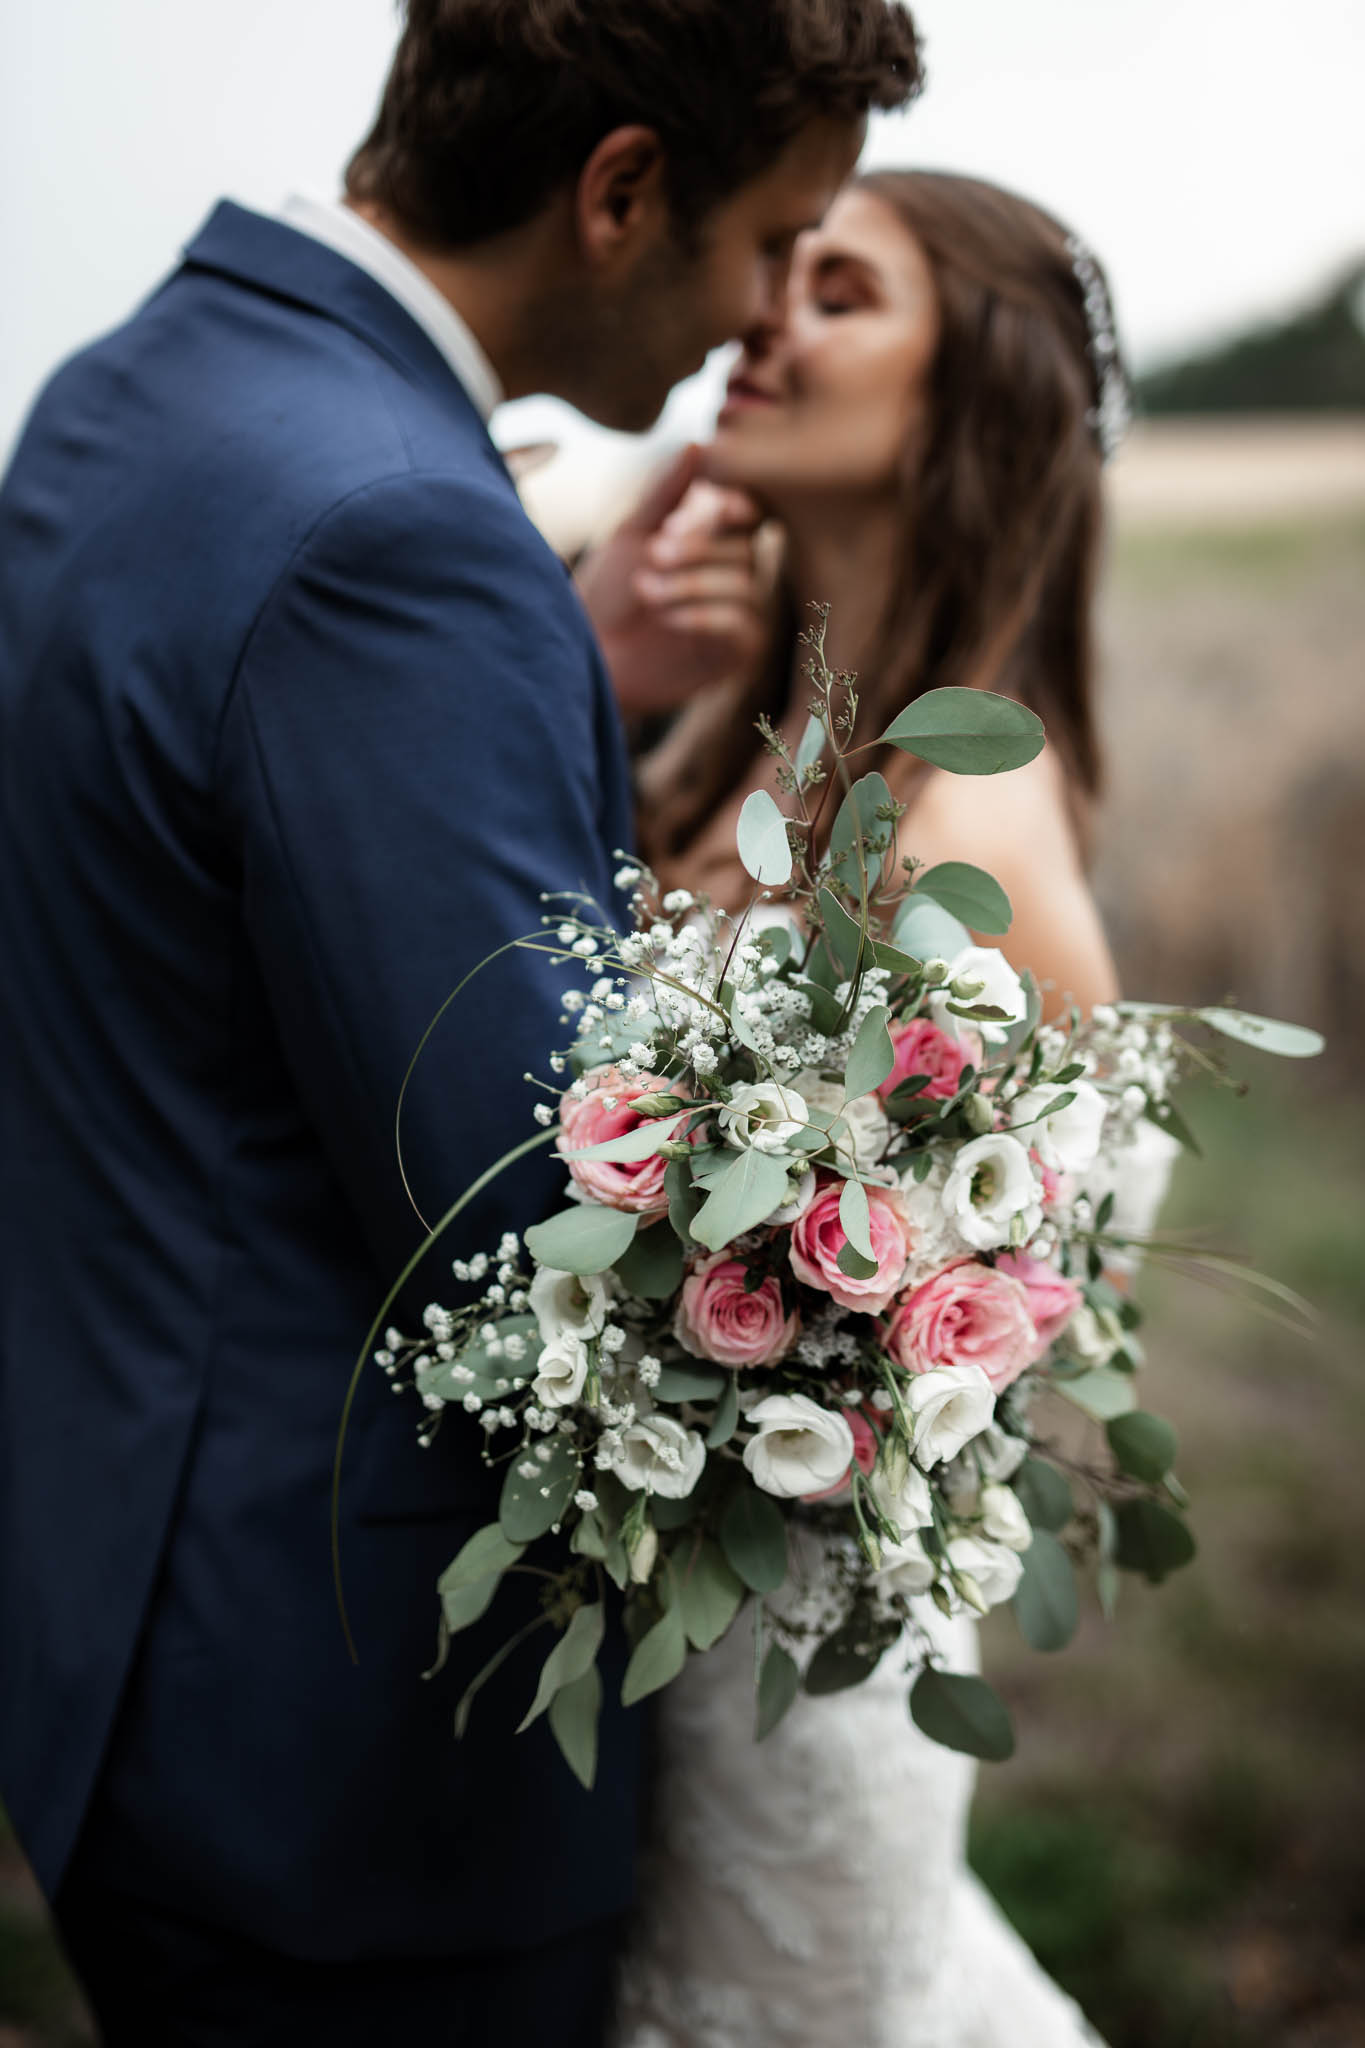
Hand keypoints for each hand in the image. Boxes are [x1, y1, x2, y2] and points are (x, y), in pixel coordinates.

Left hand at [576, 445, 774, 719]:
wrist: (587, 654)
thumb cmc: (606, 593)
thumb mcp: (632, 534)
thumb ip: (667, 493)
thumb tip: (699, 443)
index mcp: (716, 540)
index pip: (749, 511)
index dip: (730, 507)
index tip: (692, 514)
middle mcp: (734, 576)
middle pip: (746, 548)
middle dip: (698, 548)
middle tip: (653, 553)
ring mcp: (738, 616)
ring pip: (743, 586)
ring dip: (692, 583)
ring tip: (645, 590)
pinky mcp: (734, 656)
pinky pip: (741, 627)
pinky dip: (704, 616)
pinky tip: (667, 618)